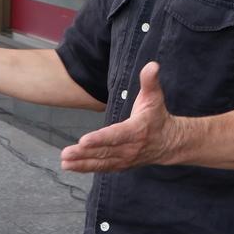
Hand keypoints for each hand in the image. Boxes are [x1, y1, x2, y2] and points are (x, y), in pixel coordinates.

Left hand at [60, 62, 185, 172]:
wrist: (169, 142)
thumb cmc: (157, 117)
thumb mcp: (155, 97)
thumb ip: (150, 81)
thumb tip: (152, 65)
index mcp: (136, 130)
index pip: (116, 135)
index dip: (100, 138)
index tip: (84, 140)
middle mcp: (130, 148)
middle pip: (104, 151)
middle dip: (84, 153)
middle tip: (66, 153)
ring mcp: (125, 159)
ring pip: (101, 162)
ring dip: (82, 163)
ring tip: (65, 162)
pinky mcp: (120, 164)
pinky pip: (102, 167)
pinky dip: (86, 168)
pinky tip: (71, 167)